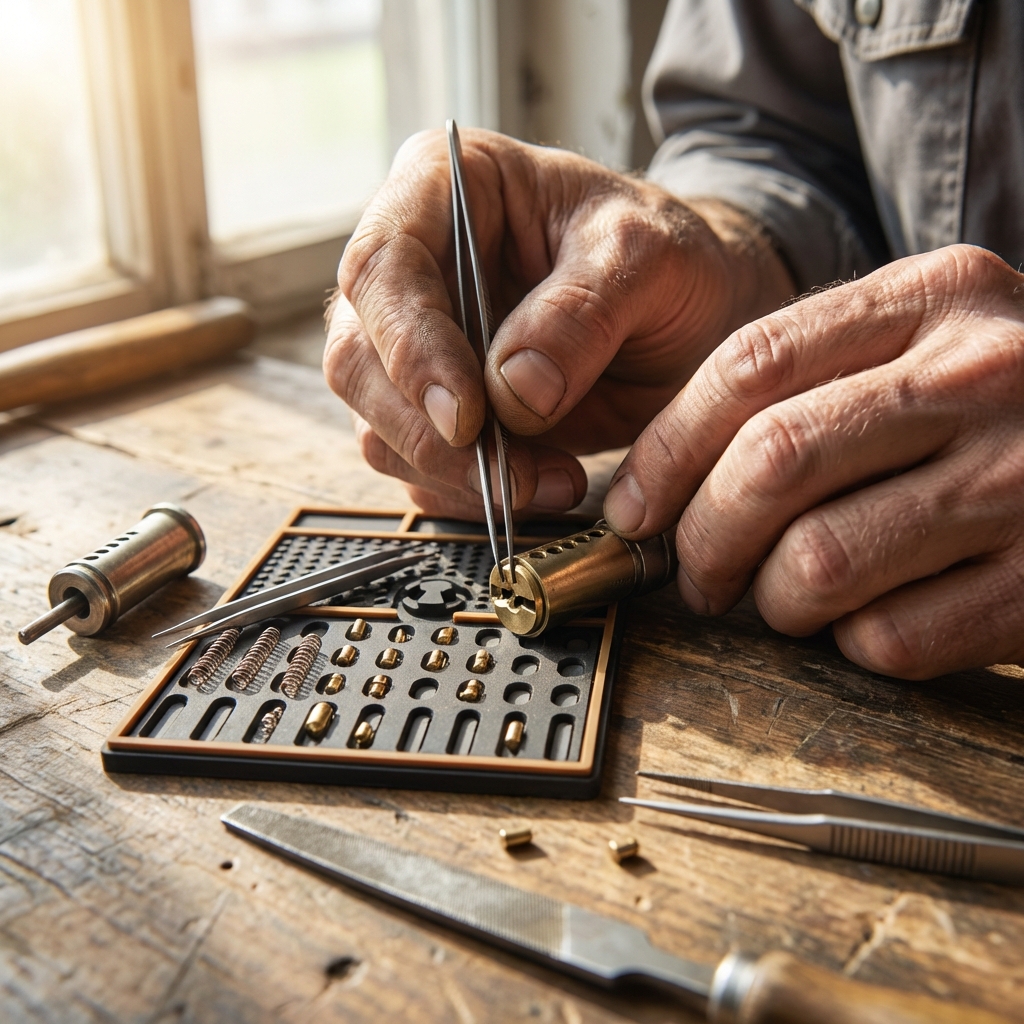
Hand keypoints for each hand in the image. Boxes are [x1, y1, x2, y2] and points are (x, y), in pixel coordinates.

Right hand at [324, 128, 791, 519]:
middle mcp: (411, 267)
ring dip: (454, 474)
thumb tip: (513, 391)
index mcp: (443, 190)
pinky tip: (540, 483)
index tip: (468, 419)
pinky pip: (416, 466)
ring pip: (378, 424)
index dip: (412, 349)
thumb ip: (583, 311)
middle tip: (510, 476)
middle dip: (429, 434)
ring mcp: (413, 344)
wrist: (688, 312)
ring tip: (552, 480)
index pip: (383, 267)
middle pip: (359, 359)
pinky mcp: (433, 408)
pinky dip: (467, 493)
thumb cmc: (664, 257)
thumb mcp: (648, 257)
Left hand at [604, 245, 1023, 678]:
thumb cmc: (1008, 408)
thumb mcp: (928, 344)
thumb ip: (812, 382)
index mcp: (936, 296)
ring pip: (817, 563)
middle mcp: (987, 370)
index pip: (748, 364)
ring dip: (773, 602)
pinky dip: (858, 645)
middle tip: (697, 575)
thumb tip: (659, 479)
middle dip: (702, 540)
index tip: (632, 508)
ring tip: (784, 601)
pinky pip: (893, 639)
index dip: (666, 449)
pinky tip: (875, 623)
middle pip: (769, 464)